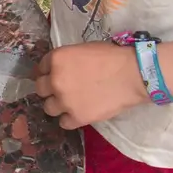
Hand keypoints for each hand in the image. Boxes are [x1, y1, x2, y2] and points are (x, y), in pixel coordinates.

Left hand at [33, 41, 148, 128]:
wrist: (132, 75)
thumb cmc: (111, 57)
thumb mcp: (82, 50)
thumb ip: (66, 60)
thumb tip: (59, 68)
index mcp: (56, 59)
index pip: (40, 68)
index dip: (47, 72)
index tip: (53, 76)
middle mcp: (55, 81)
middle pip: (40, 89)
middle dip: (49, 89)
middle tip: (62, 90)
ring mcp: (65, 101)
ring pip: (48, 108)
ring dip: (57, 106)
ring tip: (71, 103)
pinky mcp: (77, 117)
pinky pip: (63, 123)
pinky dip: (69, 119)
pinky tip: (78, 113)